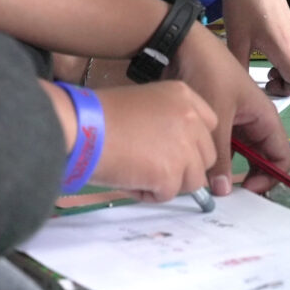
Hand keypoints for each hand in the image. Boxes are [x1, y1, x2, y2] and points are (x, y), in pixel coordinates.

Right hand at [87, 81, 219, 202]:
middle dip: (184, 168)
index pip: (209, 126)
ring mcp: (184, 145)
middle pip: (206, 156)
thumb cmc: (99, 115)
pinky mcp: (171, 172)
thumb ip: (166, 122)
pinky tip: (129, 178)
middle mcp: (191, 117)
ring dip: (168, 183)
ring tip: (138, 172)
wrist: (80, 127)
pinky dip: (148, 193)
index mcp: (184, 95)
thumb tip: (175, 153)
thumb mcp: (144, 105)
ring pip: (194, 180)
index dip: (193, 144)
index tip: (175, 151)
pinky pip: (167, 194)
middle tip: (154, 168)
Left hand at [169, 25, 289, 194]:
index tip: (247, 191)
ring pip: (241, 155)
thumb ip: (221, 158)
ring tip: (211, 185)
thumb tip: (223, 192)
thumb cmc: (208, 75)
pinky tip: (200, 168)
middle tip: (228, 195)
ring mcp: (235, 121)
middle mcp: (253, 122)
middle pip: (262, 159)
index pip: (282, 157)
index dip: (271, 177)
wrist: (182, 46)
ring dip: (230, 171)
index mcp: (264, 118)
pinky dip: (216, 160)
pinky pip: (224, 147)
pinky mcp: (217, 120)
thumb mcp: (216, 119)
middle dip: (251, 178)